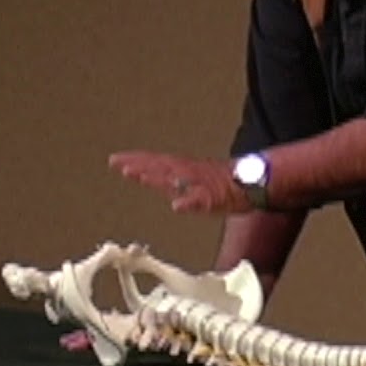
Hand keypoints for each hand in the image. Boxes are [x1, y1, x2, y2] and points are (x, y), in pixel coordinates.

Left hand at [108, 151, 250, 214]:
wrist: (251, 182)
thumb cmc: (222, 183)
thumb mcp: (192, 180)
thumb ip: (171, 182)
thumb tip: (149, 177)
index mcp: (181, 169)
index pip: (154, 163)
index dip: (135, 160)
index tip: (115, 159)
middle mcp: (187, 173)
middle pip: (160, 167)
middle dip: (139, 165)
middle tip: (118, 163)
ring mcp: (199, 184)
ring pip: (176, 179)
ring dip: (157, 177)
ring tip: (138, 175)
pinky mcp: (213, 198)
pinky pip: (200, 200)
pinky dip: (189, 202)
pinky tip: (177, 206)